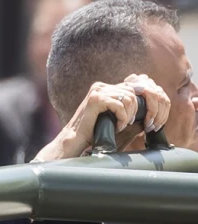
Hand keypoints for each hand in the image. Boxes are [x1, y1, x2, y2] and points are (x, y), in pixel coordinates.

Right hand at [34, 75, 169, 160]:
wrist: (76, 138)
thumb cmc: (95, 130)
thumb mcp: (111, 114)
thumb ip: (123, 105)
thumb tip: (146, 101)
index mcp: (104, 87)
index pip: (131, 88)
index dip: (138, 104)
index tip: (136, 120)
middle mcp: (100, 86)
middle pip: (132, 92)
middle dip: (136, 110)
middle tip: (130, 124)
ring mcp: (97, 91)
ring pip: (128, 98)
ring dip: (129, 115)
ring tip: (121, 125)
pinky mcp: (95, 99)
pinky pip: (119, 105)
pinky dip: (122, 118)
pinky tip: (117, 126)